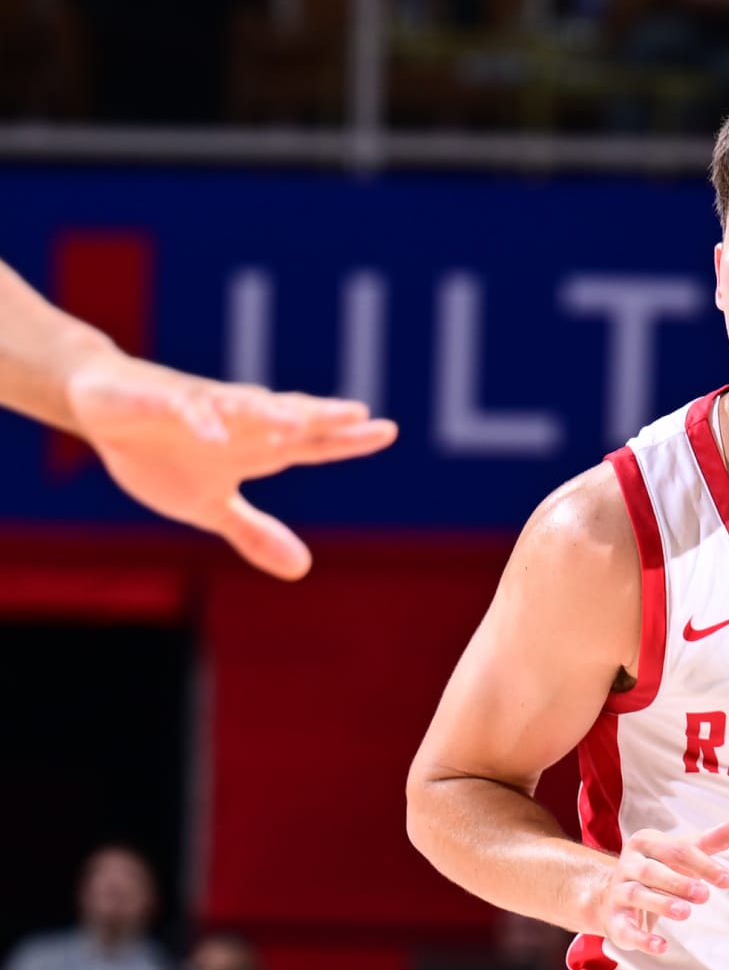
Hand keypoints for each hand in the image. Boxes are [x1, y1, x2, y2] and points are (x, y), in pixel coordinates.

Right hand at [65, 347, 396, 579]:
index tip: (386, 430)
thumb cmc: (163, 450)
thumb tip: (303, 569)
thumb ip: (254, 533)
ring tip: (296, 424)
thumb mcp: (210, 505)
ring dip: (265, 414)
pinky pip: (181, 409)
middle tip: (358, 414)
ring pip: (238, 406)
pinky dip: (198, 420)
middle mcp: (235, 421)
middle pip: (283, 416)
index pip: (308, 443)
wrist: (101, 406)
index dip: (344, 439)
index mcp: (252, 446)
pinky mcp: (157, 400)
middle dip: (318, 416)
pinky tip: (214, 436)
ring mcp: (198, 407)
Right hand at [597, 819, 728, 956]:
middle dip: (678, 883)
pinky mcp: (614, 921)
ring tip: (685, 912)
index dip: (702, 864)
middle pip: (651, 871)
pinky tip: (662, 946)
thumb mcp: (680, 854)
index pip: (675, 850)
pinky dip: (642, 939)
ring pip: (637, 895)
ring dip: (661, 904)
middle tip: (704, 895)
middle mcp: (627, 865)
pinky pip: (626, 930)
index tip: (728, 880)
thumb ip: (707, 843)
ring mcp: (618, 893)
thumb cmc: (658, 870)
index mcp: (644, 843)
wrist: (613, 897)